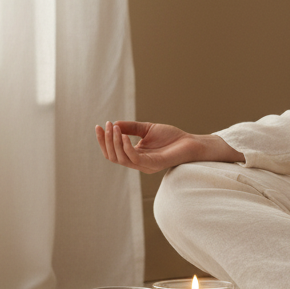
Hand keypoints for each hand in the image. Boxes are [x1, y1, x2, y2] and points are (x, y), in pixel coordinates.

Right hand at [96, 120, 243, 173]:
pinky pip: (133, 158)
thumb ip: (131, 127)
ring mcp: (145, 165)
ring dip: (114, 142)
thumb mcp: (147, 129)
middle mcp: (138, 163)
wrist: (190, 142)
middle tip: (106, 126)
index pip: (113, 152)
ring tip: (114, 128)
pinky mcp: (153, 164)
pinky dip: (125, 147)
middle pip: (113, 156)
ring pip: (121, 158)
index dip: (103, 140)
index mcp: (135, 155)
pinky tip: (123, 135)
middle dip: (106, 141)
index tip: (99, 126)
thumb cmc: (171, 137)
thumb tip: (114, 124)